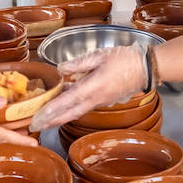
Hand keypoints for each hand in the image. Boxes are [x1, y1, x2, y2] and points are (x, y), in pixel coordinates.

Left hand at [29, 46, 149, 130]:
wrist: (146, 68)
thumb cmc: (125, 59)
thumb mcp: (99, 56)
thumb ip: (79, 63)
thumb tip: (61, 69)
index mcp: (94, 87)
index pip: (68, 101)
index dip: (52, 110)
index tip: (39, 117)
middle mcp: (96, 98)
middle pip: (70, 114)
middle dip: (52, 121)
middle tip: (36, 126)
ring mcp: (101, 101)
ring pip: (76, 111)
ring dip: (60, 116)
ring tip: (44, 118)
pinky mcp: (104, 100)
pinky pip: (84, 106)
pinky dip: (71, 108)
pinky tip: (62, 103)